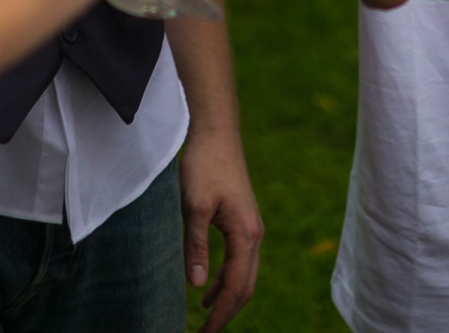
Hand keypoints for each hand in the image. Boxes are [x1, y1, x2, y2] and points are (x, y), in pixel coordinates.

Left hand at [179, 118, 262, 330]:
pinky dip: (227, 279)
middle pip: (246, 287)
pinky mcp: (242, 221)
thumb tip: (195, 285)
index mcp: (246, 236)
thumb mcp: (194, 208)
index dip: (221, 315)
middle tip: (206, 332)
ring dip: (228, 297)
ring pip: (244, 275)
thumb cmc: (204, 166)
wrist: (216, 134)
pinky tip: (208, 285)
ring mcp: (251, 228)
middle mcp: (254, 235)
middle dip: (228, 313)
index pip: (237, 287)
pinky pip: (239, 260)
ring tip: (206, 316)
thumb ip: (195, 246)